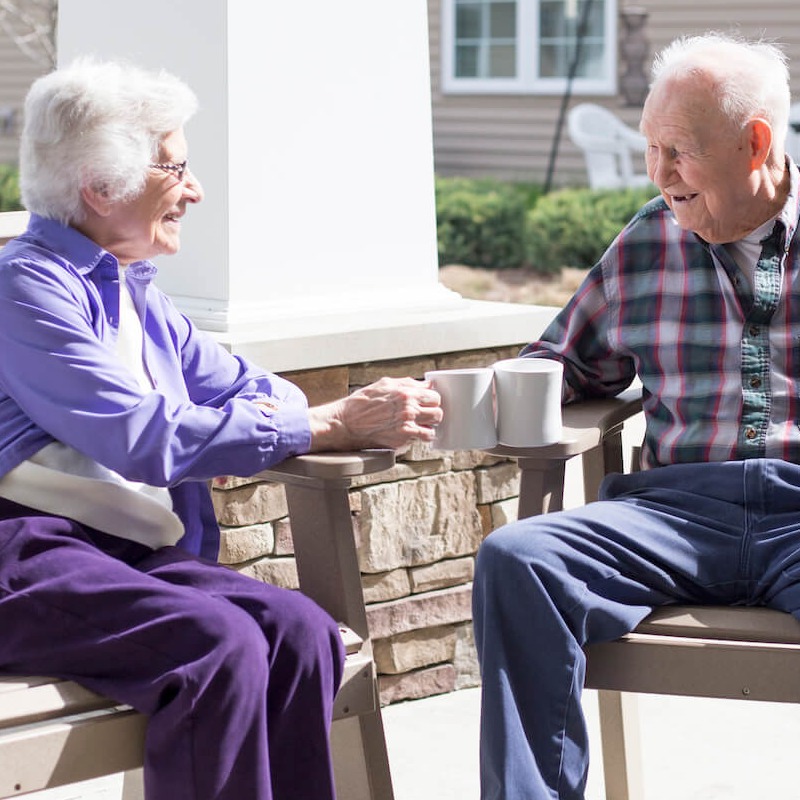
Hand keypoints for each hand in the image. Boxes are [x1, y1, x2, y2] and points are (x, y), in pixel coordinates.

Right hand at [308, 377, 441, 450]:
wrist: (345, 423)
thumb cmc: (361, 403)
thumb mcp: (384, 384)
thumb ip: (407, 383)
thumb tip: (425, 385)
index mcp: (405, 393)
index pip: (435, 396)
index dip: (432, 399)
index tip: (427, 402)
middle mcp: (408, 409)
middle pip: (438, 412)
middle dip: (433, 413)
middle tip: (425, 414)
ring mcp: (406, 426)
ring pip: (433, 427)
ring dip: (429, 426)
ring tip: (420, 425)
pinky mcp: (402, 440)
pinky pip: (422, 439)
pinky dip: (421, 437)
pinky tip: (413, 434)